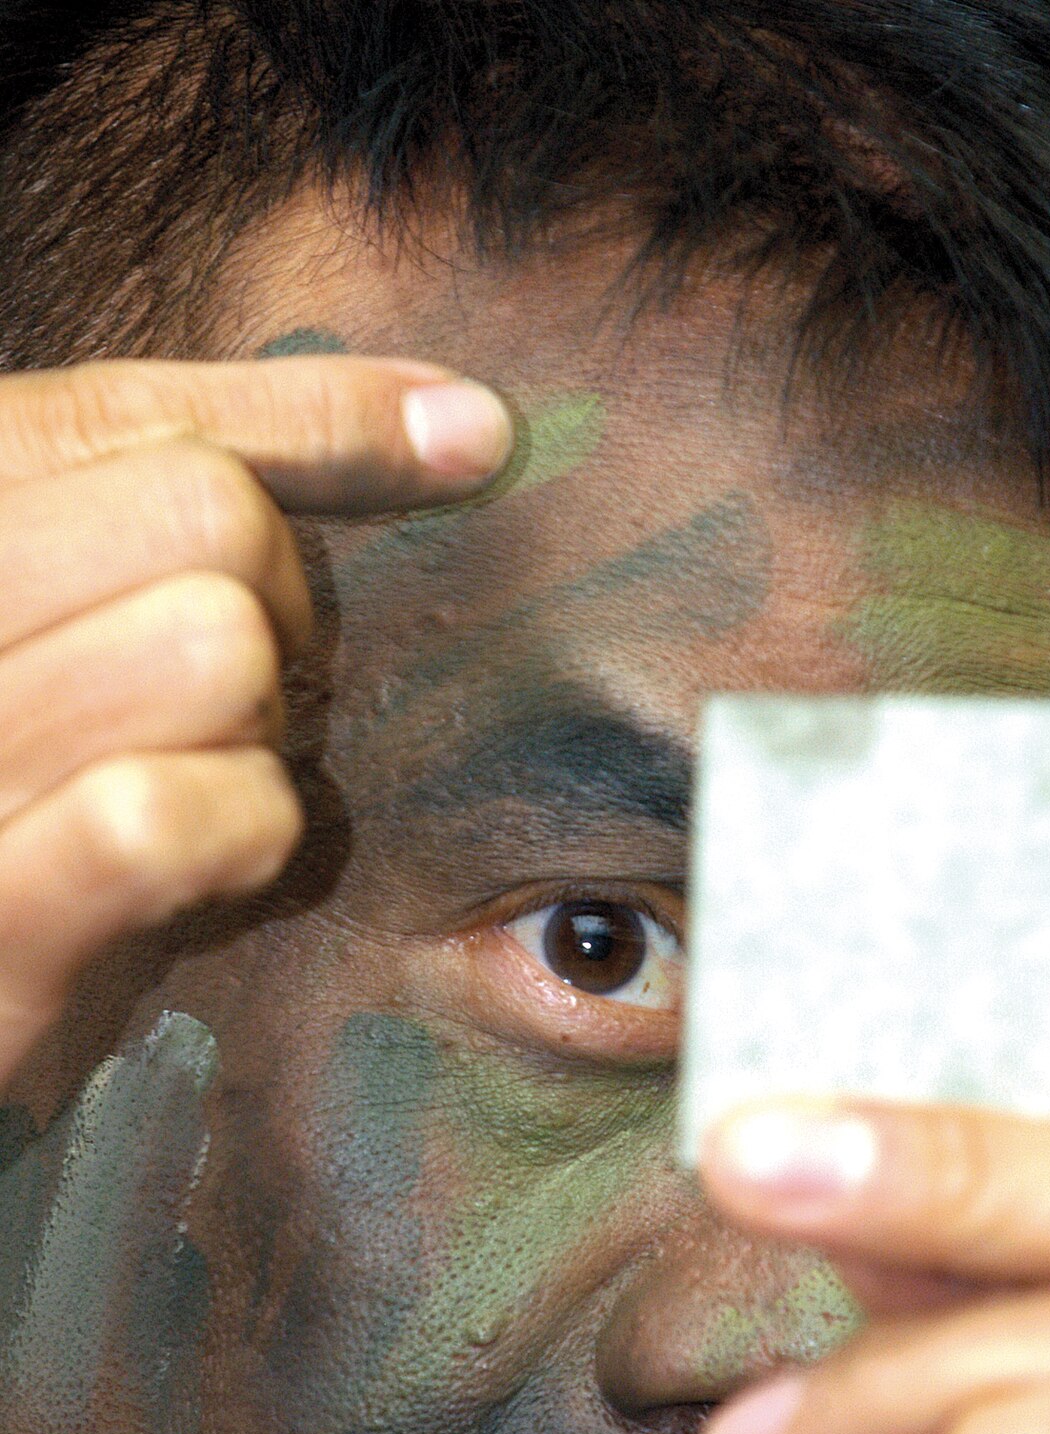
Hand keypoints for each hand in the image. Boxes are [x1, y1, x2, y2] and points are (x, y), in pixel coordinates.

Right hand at [0, 353, 511, 1082]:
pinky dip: (238, 835)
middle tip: (248, 703)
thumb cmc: (35, 820)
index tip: (471, 436)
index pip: (121, 415)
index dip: (316, 416)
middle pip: (200, 514)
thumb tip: (467, 424)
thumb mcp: (76, 640)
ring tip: (201, 788)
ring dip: (259, 734)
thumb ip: (198, 509)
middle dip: (282, 606)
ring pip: (211, 647)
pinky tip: (211, 868)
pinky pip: (158, 816)